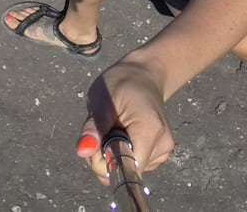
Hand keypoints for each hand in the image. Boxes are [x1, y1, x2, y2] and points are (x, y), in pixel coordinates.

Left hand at [78, 59, 172, 182]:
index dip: (104, 161)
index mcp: (150, 131)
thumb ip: (93, 128)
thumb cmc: (121, 83)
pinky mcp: (160, 153)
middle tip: (103, 129)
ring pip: (127, 170)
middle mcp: (162, 145)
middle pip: (125, 171)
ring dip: (111, 154)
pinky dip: (121, 153)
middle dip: (105, 157)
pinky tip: (123, 132)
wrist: (144, 75)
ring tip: (114, 126)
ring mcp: (163, 151)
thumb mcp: (101, 100)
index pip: (125, 168)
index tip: (98, 139)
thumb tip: (83, 151)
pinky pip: (132, 165)